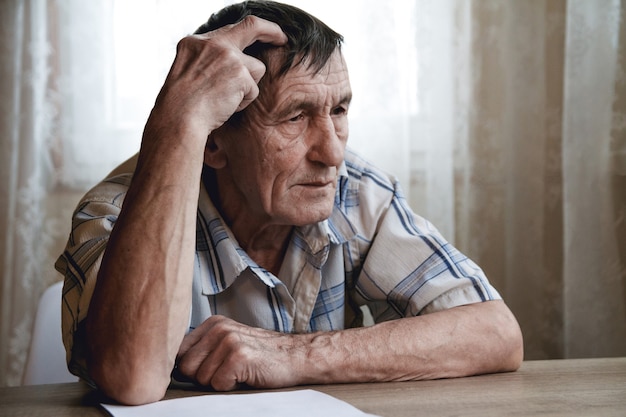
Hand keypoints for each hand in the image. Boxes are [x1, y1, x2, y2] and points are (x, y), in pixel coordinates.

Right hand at [146, 16, 286, 142]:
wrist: (179, 118)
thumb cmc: (182, 106)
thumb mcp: (188, 72)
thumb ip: (209, 60)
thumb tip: (234, 62)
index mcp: (195, 42)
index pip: (229, 28)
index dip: (250, 29)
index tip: (264, 31)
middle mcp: (212, 43)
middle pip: (252, 27)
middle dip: (272, 31)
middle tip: (283, 38)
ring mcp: (227, 55)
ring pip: (256, 68)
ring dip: (247, 87)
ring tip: (225, 100)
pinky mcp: (241, 72)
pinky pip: (254, 90)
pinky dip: (244, 102)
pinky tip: (226, 106)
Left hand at [175, 316, 310, 389]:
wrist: (295, 356)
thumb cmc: (261, 355)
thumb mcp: (229, 342)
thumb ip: (204, 349)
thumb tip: (172, 367)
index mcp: (213, 323)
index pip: (179, 352)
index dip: (190, 369)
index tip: (208, 370)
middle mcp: (219, 328)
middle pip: (187, 368)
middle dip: (204, 378)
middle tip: (227, 372)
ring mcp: (229, 340)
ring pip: (202, 379)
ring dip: (220, 382)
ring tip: (239, 372)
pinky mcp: (239, 356)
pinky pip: (218, 384)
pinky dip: (231, 387)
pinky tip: (246, 376)